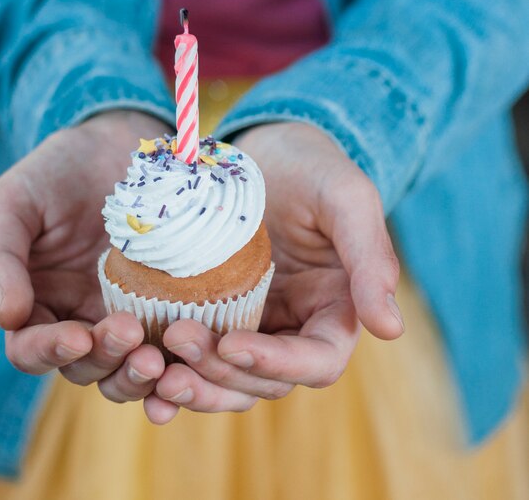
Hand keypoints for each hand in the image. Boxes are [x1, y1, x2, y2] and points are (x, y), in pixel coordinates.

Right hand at [0, 111, 175, 415]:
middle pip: (85, 367)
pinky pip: (169, 345)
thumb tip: (7, 318)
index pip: (32, 349)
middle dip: (104, 359)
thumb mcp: (12, 204)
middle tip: (129, 334)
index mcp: (36, 303)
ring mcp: (125, 313)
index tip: (77, 337)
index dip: (50, 352)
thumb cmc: (54, 173)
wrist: (112, 146)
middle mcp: (79, 316)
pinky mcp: (165, 303)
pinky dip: (177, 366)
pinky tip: (188, 363)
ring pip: (127, 368)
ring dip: (140, 375)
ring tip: (159, 360)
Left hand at [145, 122, 402, 422]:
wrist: (264, 151)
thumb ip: (372, 258)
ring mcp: (250, 322)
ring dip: (192, 382)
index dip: (277, 364)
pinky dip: (170, 365)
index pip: (316, 360)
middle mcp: (292, 326)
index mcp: (332, 310)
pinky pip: (194, 352)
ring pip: (225, 378)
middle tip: (179, 338)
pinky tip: (140, 361)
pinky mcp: (212, 311)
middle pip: (262, 379)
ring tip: (152, 365)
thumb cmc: (313, 166)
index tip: (232, 345)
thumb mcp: (346, 199)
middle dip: (221, 371)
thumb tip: (391, 330)